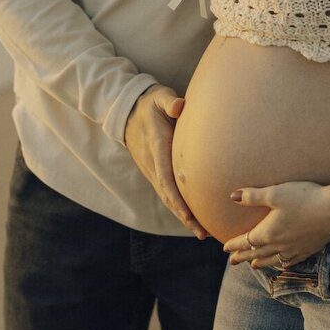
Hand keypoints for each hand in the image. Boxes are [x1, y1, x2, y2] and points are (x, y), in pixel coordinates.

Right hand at [124, 86, 207, 238]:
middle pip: (168, 196)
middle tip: (202, 233)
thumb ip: (169, 101)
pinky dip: (179, 207)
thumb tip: (180, 106)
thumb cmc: (149, 103)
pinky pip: (167, 193)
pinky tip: (192, 218)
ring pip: (167, 198)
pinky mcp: (154, 171)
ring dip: (183, 216)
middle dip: (184, 216)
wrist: (127, 110)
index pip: (166, 177)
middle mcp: (153, 164)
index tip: (188, 215)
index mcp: (157, 147)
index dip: (177, 198)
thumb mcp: (158, 96)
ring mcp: (152, 170)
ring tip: (202, 232)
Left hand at [222, 175, 329, 268]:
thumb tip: (232, 196)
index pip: (246, 241)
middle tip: (233, 262)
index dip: (235, 245)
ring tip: (254, 265)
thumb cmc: (304, 198)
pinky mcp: (309, 249)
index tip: (225, 248)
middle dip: (243, 256)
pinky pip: (291, 261)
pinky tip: (282, 264)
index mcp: (269, 232)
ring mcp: (295, 249)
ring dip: (261, 262)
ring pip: (273, 260)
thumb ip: (253, 196)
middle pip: (257, 253)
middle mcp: (280, 245)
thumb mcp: (275, 193)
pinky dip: (282, 264)